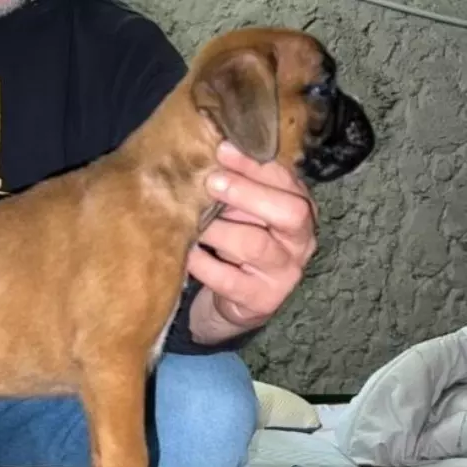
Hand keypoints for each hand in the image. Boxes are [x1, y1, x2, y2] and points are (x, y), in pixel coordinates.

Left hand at [187, 141, 316, 343]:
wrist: (235, 300)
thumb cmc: (236, 243)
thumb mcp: (241, 211)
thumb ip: (235, 184)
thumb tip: (203, 148)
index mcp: (299, 208)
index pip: (286, 179)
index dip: (254, 164)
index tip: (221, 148)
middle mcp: (301, 240)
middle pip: (288, 211)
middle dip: (248, 193)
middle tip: (210, 181)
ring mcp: (285, 273)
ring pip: (254, 245)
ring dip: (217, 229)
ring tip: (192, 220)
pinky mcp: (262, 300)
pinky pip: (227, 279)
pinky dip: (202, 263)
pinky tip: (186, 253)